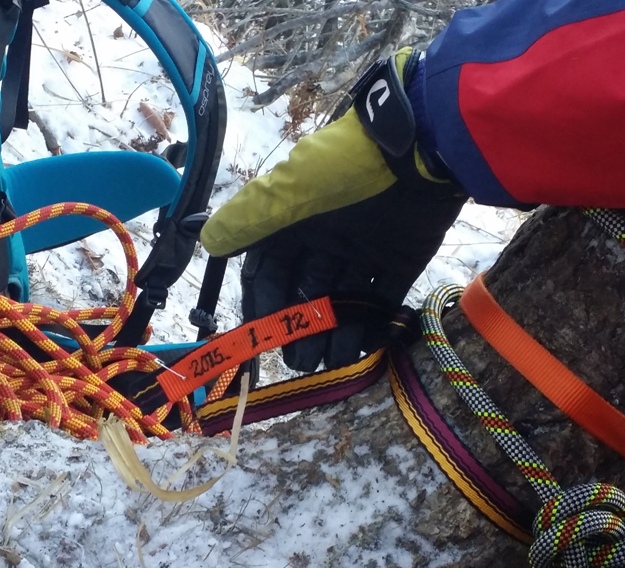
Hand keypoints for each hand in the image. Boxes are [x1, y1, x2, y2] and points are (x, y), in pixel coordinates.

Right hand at [201, 49, 466, 370]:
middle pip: (306, 294)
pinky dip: (374, 324)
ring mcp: (363, 252)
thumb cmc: (343, 170)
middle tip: (301, 361)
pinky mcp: (399, 261)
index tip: (263, 338)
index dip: (264, 305)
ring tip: (332, 361)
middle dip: (302, 328)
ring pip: (343, 302)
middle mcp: (325, 241)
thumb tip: (208, 242)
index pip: (269, 273)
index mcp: (293, 224)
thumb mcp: (288, 191)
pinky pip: (382, 300)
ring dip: (336, 333)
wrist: (417, 149)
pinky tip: (365, 347)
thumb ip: (250, 220)